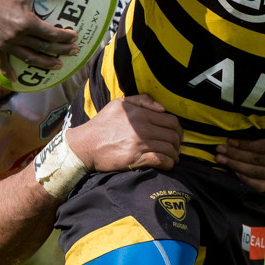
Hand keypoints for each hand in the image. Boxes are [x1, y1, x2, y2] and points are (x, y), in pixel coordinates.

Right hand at [0, 0, 78, 78]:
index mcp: (25, 21)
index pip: (51, 34)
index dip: (65, 37)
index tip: (75, 37)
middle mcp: (15, 36)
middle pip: (43, 48)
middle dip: (61, 51)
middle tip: (74, 52)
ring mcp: (3, 42)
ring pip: (27, 57)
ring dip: (43, 63)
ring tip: (57, 65)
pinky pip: (1, 61)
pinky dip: (8, 71)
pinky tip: (15, 79)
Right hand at [67, 94, 181, 171]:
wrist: (85, 145)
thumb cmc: (102, 123)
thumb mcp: (119, 104)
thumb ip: (142, 100)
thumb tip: (162, 108)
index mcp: (141, 114)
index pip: (171, 121)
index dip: (178, 129)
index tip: (176, 135)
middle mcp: (142, 128)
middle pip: (173, 135)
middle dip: (178, 142)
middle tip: (177, 147)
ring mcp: (139, 144)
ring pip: (169, 149)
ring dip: (175, 154)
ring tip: (173, 157)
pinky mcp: (135, 158)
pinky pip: (160, 160)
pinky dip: (168, 163)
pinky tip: (168, 164)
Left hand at [216, 118, 264, 191]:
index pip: (261, 146)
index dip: (244, 144)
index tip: (230, 140)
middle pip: (254, 159)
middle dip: (234, 154)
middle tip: (219, 149)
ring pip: (253, 172)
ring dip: (234, 166)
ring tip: (220, 159)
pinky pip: (258, 185)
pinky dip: (245, 180)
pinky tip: (234, 172)